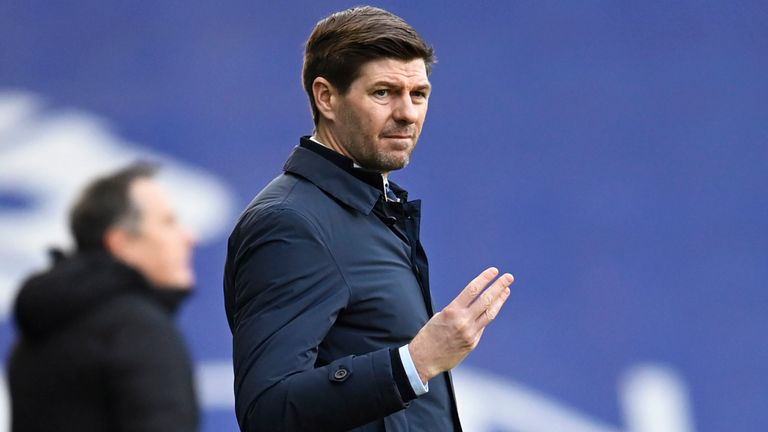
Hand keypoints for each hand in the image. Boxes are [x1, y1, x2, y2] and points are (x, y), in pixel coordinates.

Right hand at [408, 267, 513, 382]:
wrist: (424, 359)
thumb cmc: (429, 335)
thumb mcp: (440, 317)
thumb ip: (458, 310)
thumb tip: (475, 305)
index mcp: (452, 311)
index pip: (472, 290)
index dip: (485, 278)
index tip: (494, 271)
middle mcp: (463, 321)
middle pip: (486, 299)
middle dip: (498, 286)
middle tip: (509, 277)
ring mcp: (470, 333)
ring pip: (490, 313)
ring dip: (499, 300)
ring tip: (506, 290)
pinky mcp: (473, 343)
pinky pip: (482, 326)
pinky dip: (488, 315)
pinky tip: (492, 308)